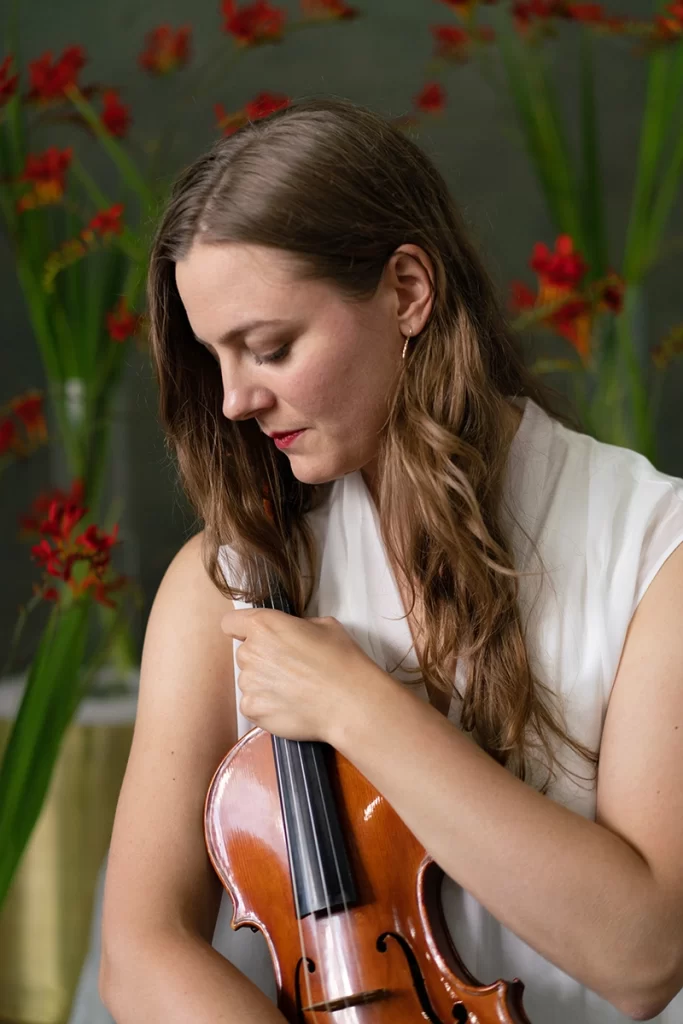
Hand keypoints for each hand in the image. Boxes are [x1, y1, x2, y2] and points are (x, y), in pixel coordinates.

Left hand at [220, 608, 389, 743]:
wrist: (350, 703)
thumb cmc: (341, 662)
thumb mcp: (324, 625)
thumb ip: (296, 626)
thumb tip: (291, 634)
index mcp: (264, 625)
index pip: (231, 623)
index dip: (243, 630)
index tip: (256, 637)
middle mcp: (250, 652)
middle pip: (244, 653)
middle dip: (262, 658)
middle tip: (290, 666)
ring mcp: (249, 683)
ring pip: (250, 680)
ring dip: (265, 683)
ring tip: (295, 689)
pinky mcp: (253, 710)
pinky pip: (253, 703)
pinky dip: (267, 705)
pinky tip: (291, 704)